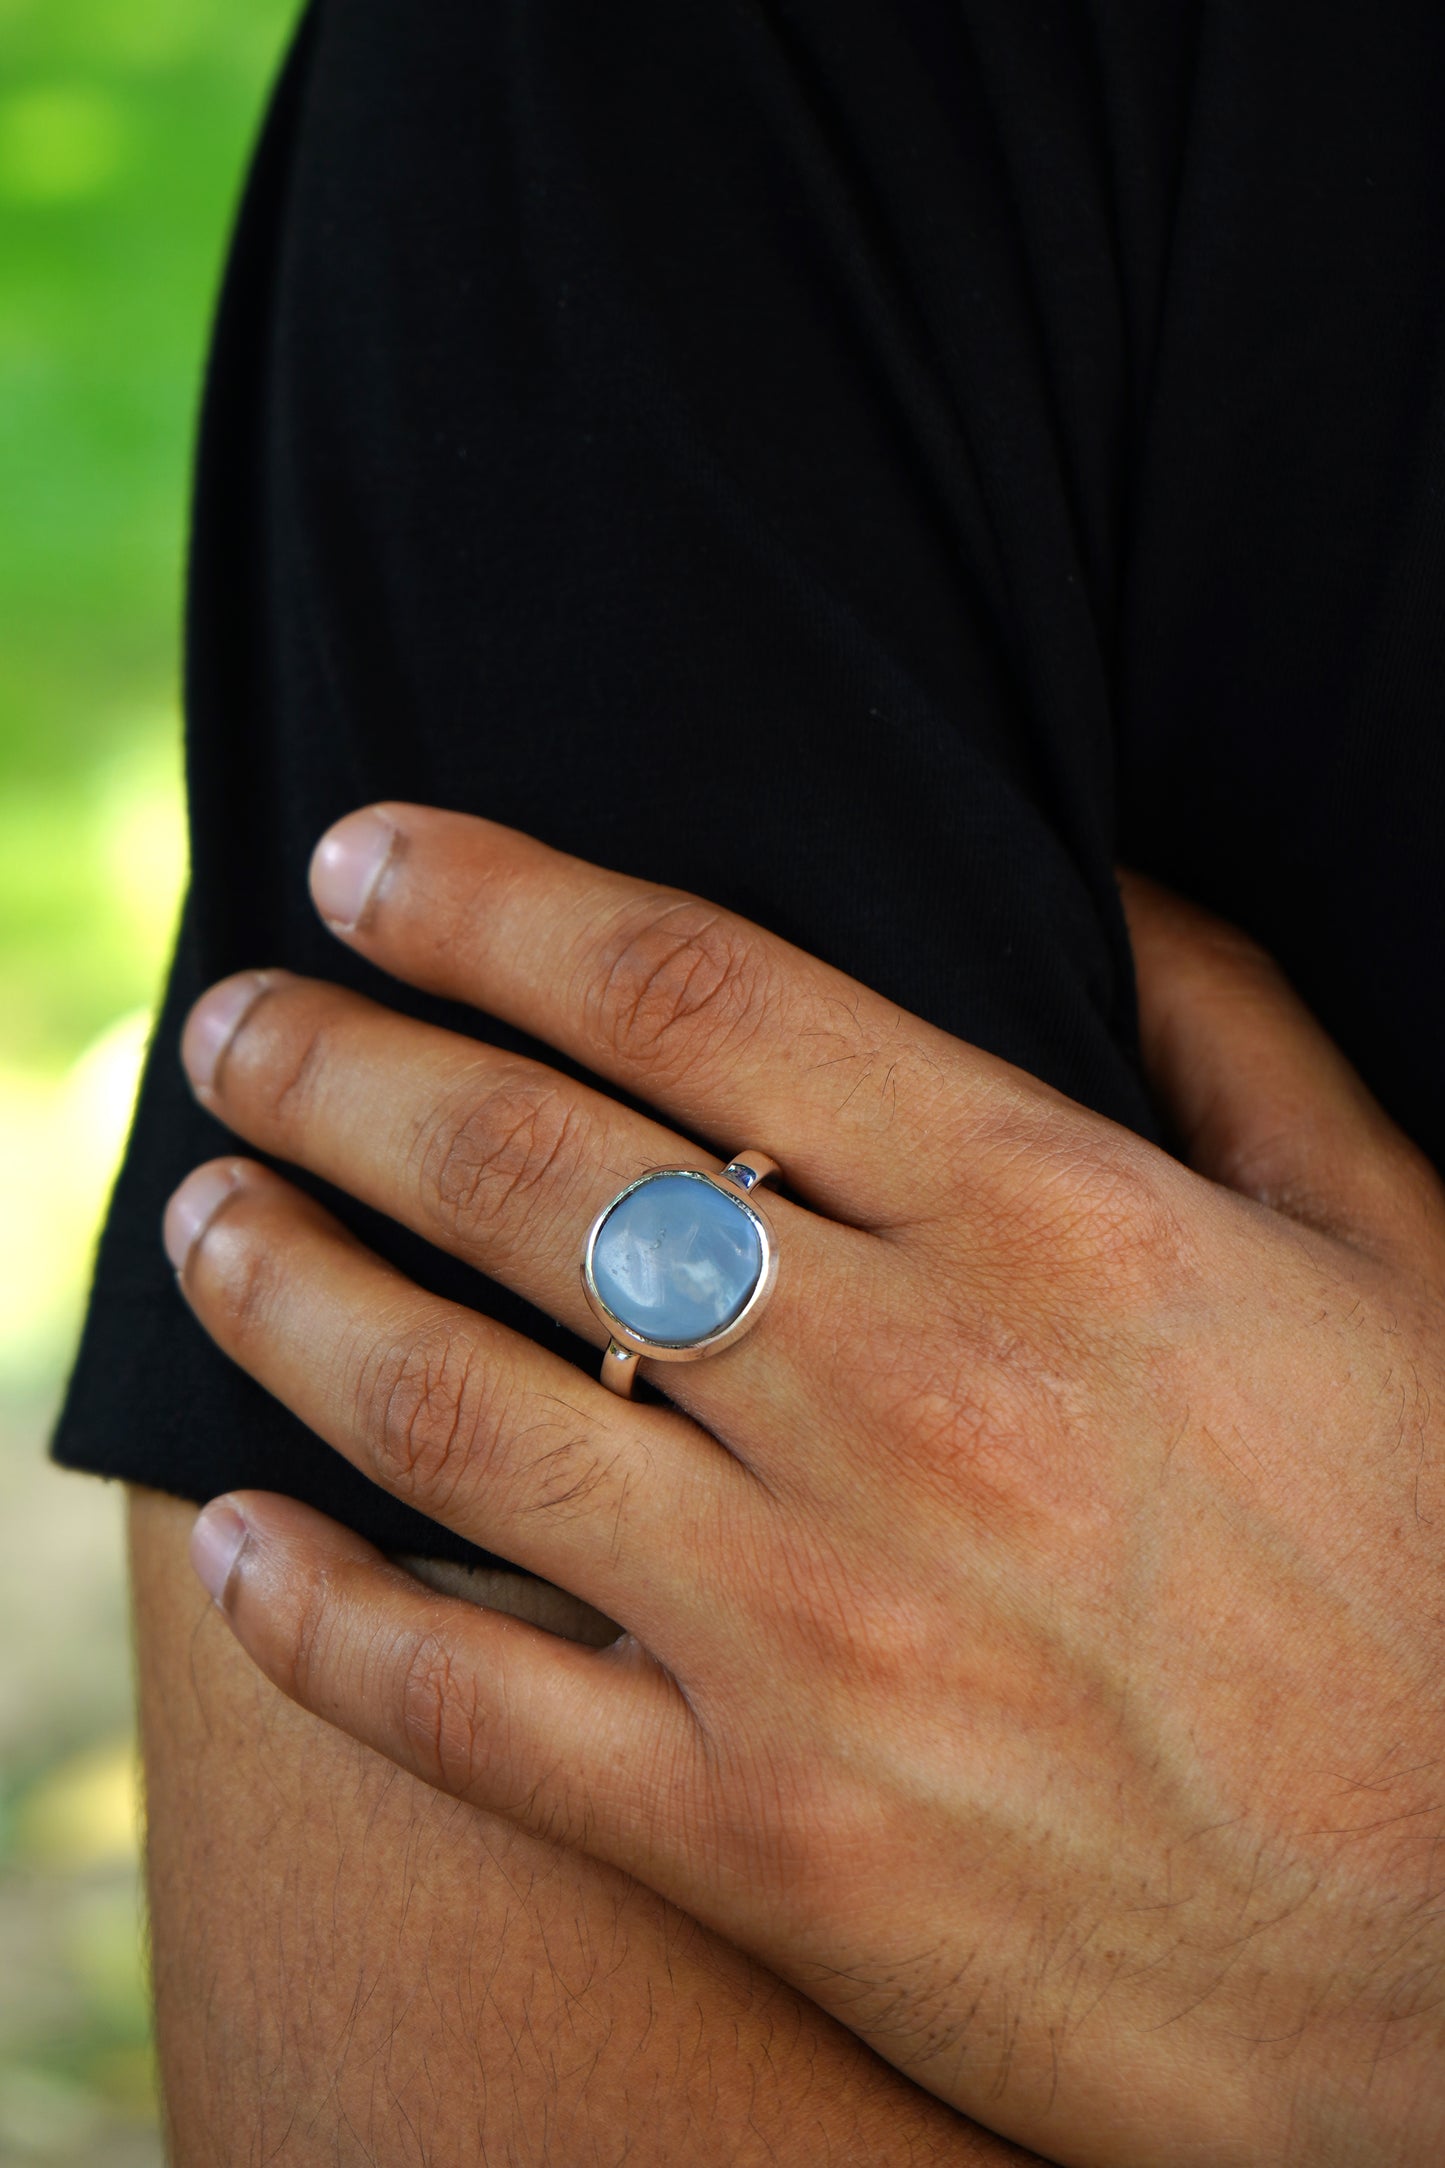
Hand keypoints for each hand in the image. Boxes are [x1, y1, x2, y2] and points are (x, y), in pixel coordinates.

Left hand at [165, 804, 1444, 2166]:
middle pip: (530, 1168)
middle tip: (237, 1026)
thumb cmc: (1444, 1573)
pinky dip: (315, 1614)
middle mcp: (916, 1402)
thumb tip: (1097, 875)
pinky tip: (233, 1539)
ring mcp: (822, 1632)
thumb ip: (1238, 1041)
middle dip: (340, 1067)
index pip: (697, 994)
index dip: (492, 903)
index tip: (364, 861)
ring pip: (450, 1407)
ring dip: (284, 1289)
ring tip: (202, 1221)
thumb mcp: (1399, 1257)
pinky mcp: (766, 1843)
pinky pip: (461, 1705)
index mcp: (1061, 1228)